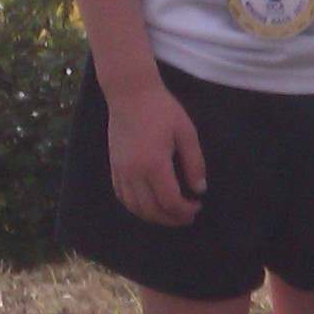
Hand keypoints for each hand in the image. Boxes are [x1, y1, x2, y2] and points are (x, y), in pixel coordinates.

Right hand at [107, 81, 205, 225]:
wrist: (130, 94)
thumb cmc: (162, 110)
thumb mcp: (186, 133)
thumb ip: (194, 163)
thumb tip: (199, 189)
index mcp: (154, 164)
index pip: (170, 201)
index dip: (184, 210)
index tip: (197, 206)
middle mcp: (134, 173)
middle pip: (151, 210)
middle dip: (171, 218)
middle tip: (187, 216)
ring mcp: (120, 171)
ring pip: (135, 207)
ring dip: (154, 217)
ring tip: (170, 214)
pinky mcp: (113, 167)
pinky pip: (122, 196)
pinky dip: (136, 207)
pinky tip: (149, 205)